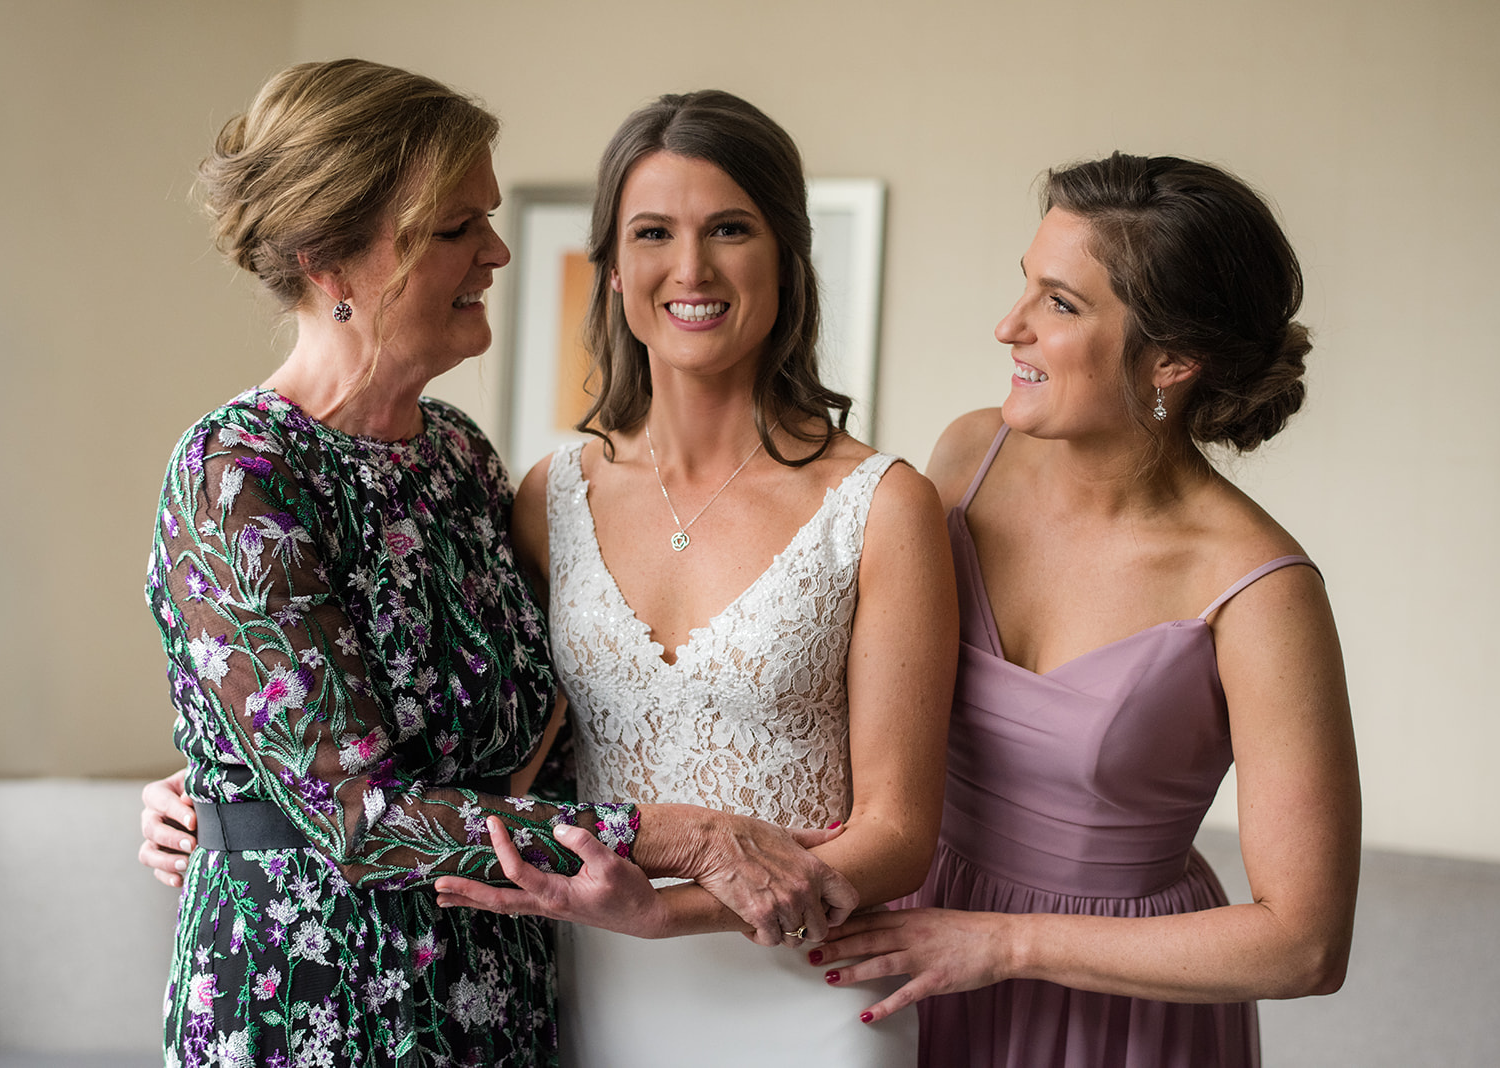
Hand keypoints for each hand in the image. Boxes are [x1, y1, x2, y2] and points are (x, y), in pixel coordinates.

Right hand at [139, 769, 196, 887]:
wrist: (207, 800)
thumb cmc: (201, 788)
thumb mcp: (198, 784)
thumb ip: (193, 790)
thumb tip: (187, 799)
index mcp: (157, 793)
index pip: (160, 801)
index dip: (175, 811)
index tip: (193, 822)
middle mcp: (150, 816)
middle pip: (151, 829)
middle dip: (171, 839)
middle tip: (192, 844)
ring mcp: (153, 838)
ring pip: (147, 853)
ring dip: (165, 861)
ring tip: (186, 864)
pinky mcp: (161, 855)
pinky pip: (156, 870)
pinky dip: (166, 876)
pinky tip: (180, 880)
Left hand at [435, 816, 671, 938]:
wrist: (642, 917)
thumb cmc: (628, 893)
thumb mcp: (611, 864)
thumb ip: (584, 844)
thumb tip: (557, 828)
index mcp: (556, 895)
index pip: (517, 871)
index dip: (502, 847)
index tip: (493, 822)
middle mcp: (545, 904)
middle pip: (496, 901)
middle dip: (465, 892)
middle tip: (437, 885)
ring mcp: (547, 907)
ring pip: (502, 905)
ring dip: (472, 899)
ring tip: (445, 896)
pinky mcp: (552, 904)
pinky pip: (514, 902)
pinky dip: (491, 898)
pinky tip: (483, 896)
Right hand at [646, 808, 855, 947]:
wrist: (712, 842)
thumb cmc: (744, 835)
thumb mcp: (786, 833)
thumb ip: (814, 838)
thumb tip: (838, 831)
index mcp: (814, 868)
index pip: (848, 900)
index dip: (839, 912)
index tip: (826, 914)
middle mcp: (803, 888)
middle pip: (820, 930)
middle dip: (805, 928)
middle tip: (789, 920)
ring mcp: (783, 904)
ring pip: (795, 939)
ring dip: (781, 932)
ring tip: (769, 918)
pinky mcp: (760, 916)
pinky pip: (771, 941)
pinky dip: (761, 935)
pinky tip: (753, 922)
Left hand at [814, 907, 1011, 1022]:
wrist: (1001, 940)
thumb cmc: (966, 931)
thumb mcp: (930, 918)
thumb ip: (904, 922)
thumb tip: (876, 924)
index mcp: (910, 917)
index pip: (867, 919)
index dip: (840, 924)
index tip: (817, 927)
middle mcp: (912, 933)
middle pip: (867, 938)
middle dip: (837, 945)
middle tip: (810, 951)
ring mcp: (924, 956)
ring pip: (880, 962)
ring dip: (853, 970)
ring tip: (829, 977)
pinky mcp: (936, 979)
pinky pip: (905, 994)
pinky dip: (885, 1005)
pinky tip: (866, 1015)